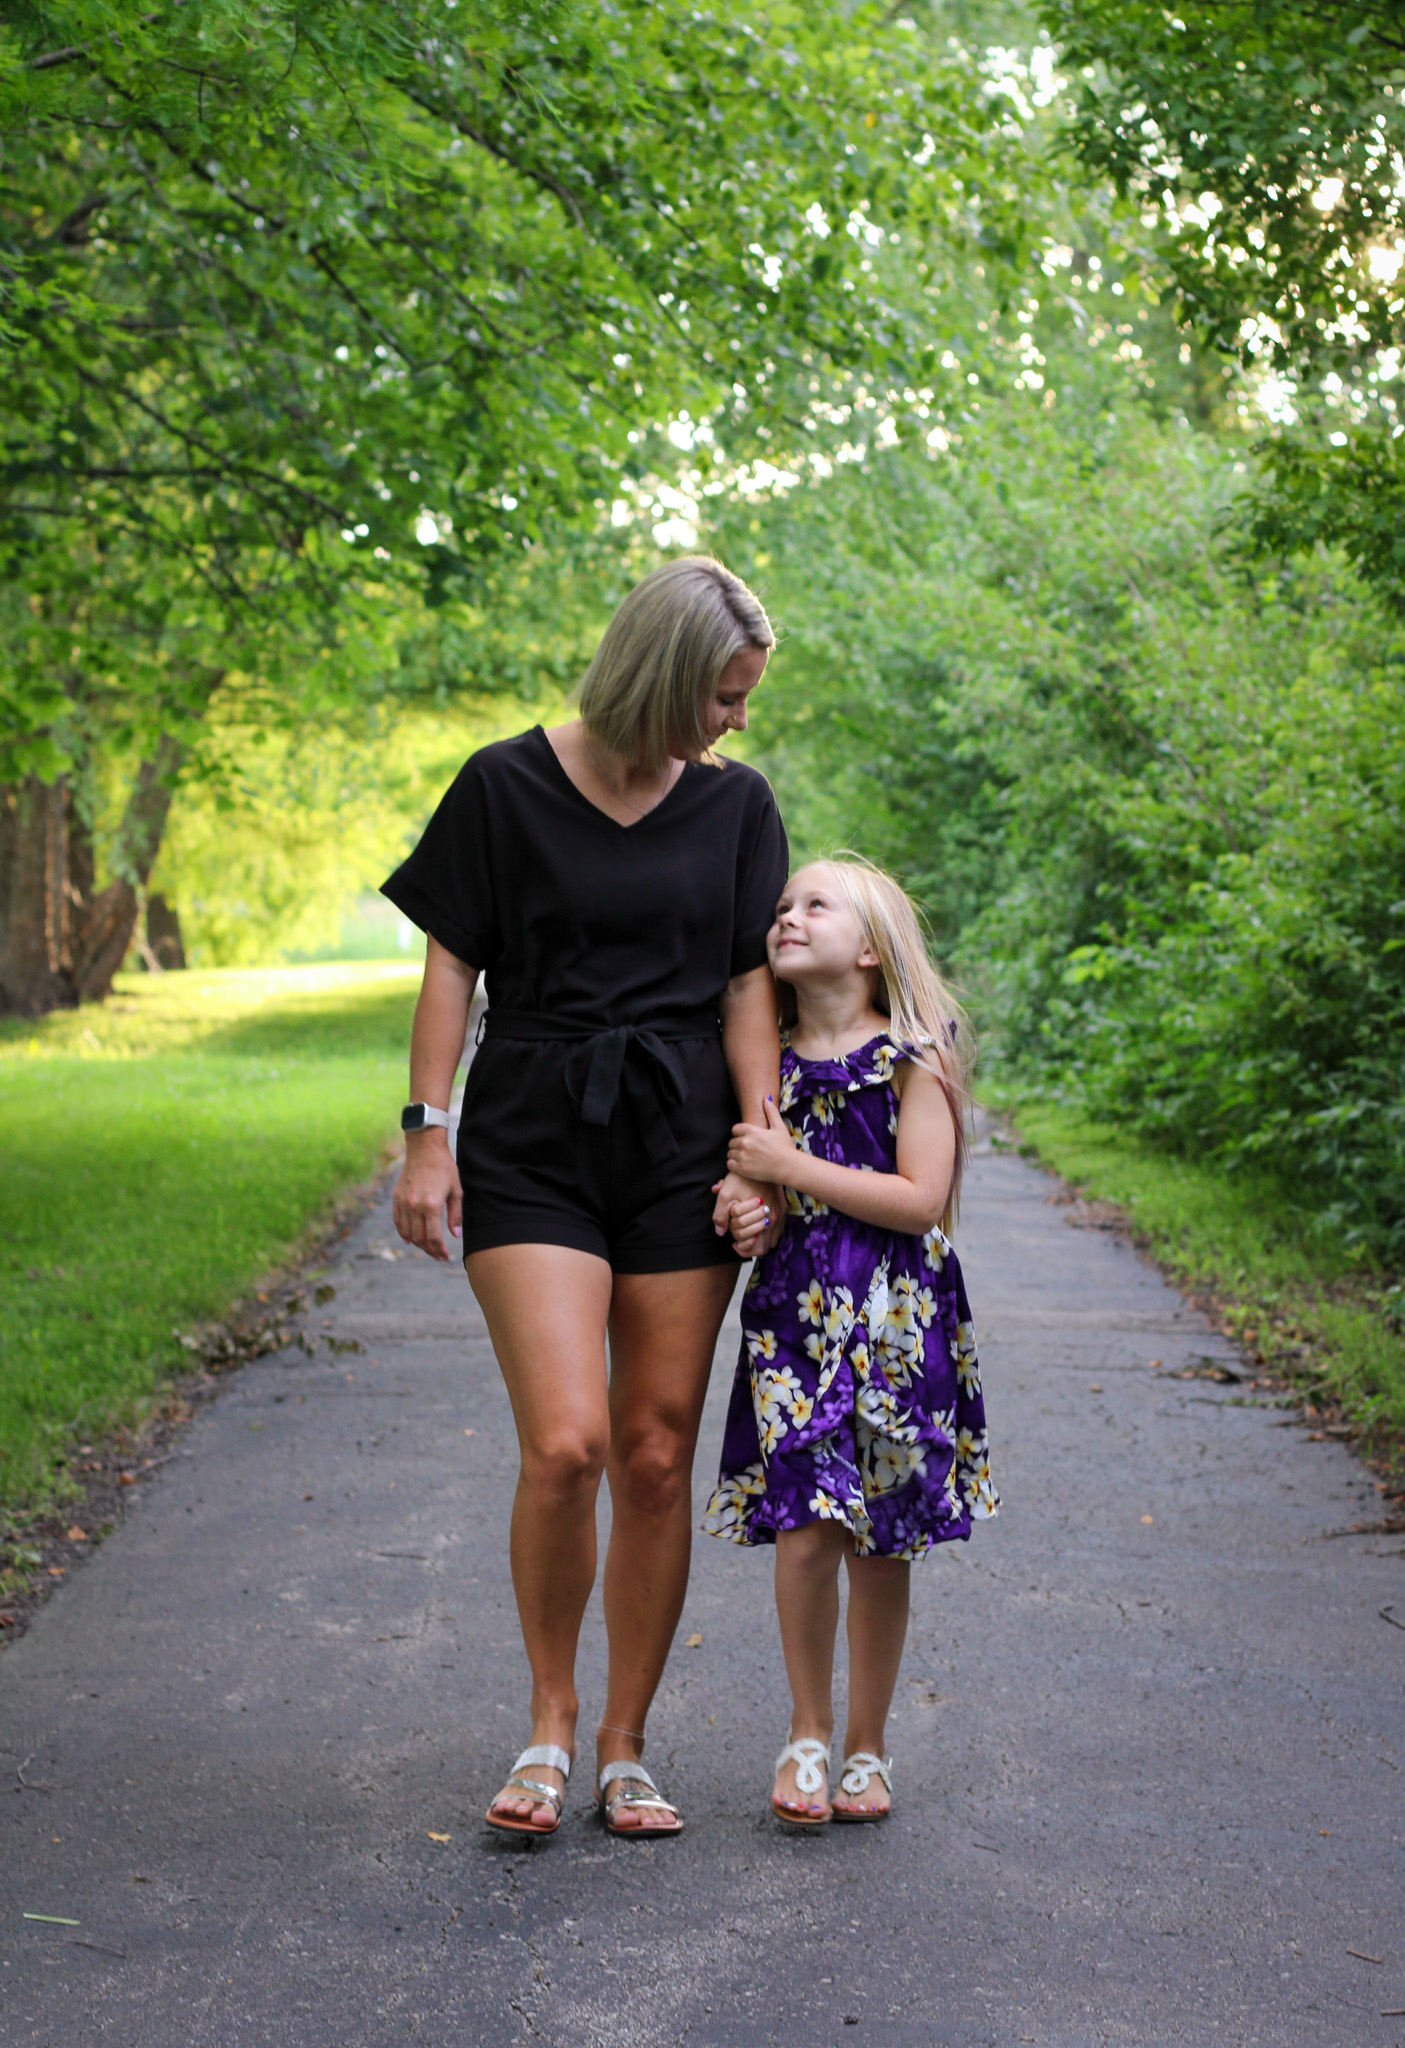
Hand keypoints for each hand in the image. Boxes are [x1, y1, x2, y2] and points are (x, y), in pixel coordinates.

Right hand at [392, 1129, 462, 1260]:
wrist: (425, 1149)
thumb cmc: (444, 1168)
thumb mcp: (456, 1190)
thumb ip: (455, 1214)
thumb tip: (455, 1235)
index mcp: (431, 1205)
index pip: (433, 1237)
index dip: (439, 1250)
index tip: (445, 1256)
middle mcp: (415, 1206)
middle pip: (419, 1239)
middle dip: (429, 1250)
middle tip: (437, 1255)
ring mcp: (403, 1203)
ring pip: (407, 1233)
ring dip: (417, 1244)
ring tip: (427, 1248)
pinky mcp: (397, 1198)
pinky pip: (398, 1222)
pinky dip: (403, 1233)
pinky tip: (410, 1239)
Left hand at [710, 1166, 781, 1248]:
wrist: (761, 1159)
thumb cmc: (743, 1177)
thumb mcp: (725, 1194)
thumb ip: (720, 1215)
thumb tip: (720, 1232)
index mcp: (764, 1218)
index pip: (757, 1248)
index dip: (743, 1248)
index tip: (733, 1244)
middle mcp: (776, 1218)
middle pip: (765, 1247)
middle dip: (750, 1244)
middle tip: (738, 1238)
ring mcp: (781, 1213)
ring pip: (772, 1238)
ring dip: (759, 1238)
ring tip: (745, 1232)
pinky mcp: (783, 1207)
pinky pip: (777, 1228)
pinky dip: (766, 1230)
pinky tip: (755, 1224)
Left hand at [726, 1097, 796, 1186]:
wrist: (789, 1167)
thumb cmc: (785, 1147)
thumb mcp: (780, 1127)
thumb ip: (771, 1112)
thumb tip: (766, 1098)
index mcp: (752, 1131)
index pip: (735, 1129)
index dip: (740, 1134)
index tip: (747, 1138)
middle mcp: (745, 1142)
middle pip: (732, 1142)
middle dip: (738, 1144)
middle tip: (748, 1149)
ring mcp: (743, 1156)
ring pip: (730, 1153)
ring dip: (736, 1155)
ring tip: (746, 1158)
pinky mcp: (742, 1169)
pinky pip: (730, 1164)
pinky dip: (734, 1165)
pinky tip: (743, 1165)